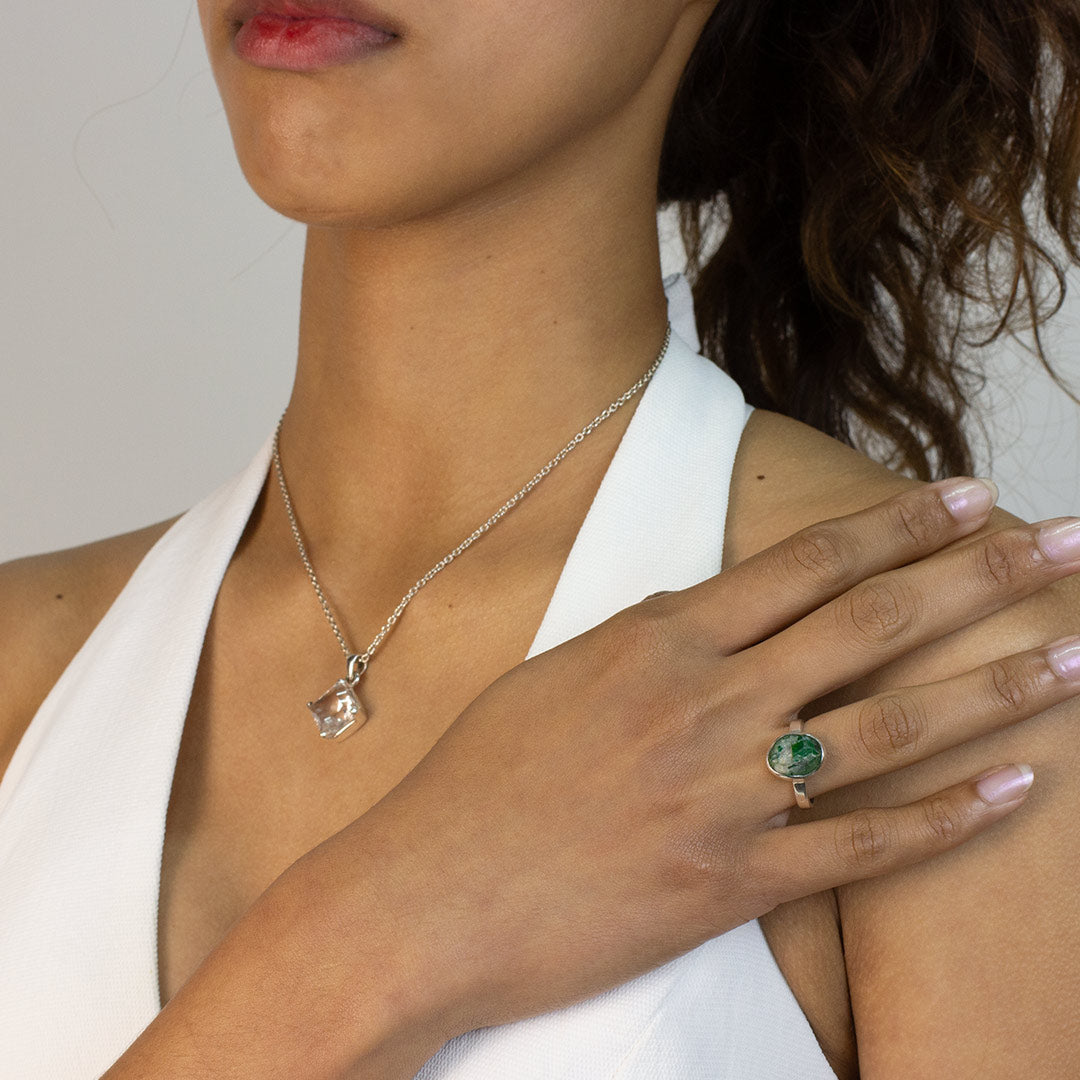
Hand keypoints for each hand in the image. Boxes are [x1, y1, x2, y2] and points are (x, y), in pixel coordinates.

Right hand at [303, 478, 1079, 1047]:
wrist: (427, 895)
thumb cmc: (479, 781)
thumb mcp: (558, 675)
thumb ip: (648, 640)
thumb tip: (714, 612)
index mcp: (659, 641)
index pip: (806, 563)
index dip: (897, 524)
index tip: (965, 495)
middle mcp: (708, 703)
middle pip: (872, 623)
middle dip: (980, 573)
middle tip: (1062, 541)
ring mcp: (727, 793)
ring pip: (894, 727)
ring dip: (998, 684)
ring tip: (1075, 653)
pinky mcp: (733, 882)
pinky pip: (866, 847)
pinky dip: (949, 819)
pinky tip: (1018, 788)